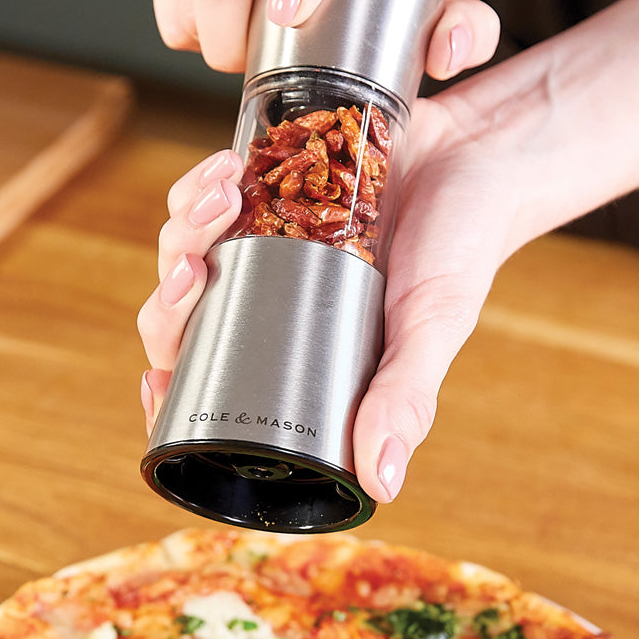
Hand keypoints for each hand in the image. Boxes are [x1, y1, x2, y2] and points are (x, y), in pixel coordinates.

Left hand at [138, 89, 524, 503]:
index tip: (155, 379)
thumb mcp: (433, 327)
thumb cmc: (461, 250)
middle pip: (179, 325)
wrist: (483, 153)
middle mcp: (267, 309)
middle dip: (169, 302)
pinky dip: (199, 184)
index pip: (211, 394)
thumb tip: (382, 485)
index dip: (169, 397)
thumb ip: (404, 399)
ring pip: (180, 256)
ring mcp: (258, 248)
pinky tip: (226, 167)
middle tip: (196, 268)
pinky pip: (201, 196)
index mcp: (296, 358)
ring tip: (222, 196)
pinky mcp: (262, 189)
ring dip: (183, 228)